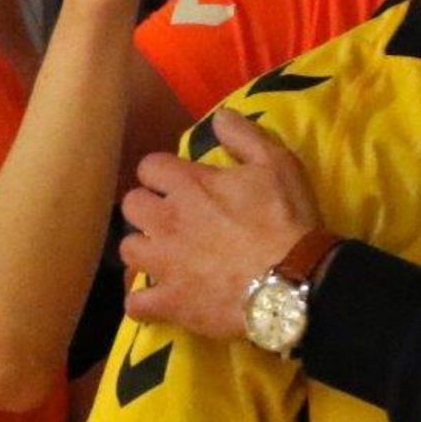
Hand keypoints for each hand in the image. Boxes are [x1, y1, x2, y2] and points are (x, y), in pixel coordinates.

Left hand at [120, 111, 323, 338]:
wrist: (292, 280)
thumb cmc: (286, 219)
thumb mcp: (277, 164)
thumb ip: (244, 136)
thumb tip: (219, 116)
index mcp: (188, 184)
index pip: (150, 166)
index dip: (163, 172)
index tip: (179, 181)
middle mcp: (166, 220)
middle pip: (131, 205)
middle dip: (147, 207)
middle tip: (170, 217)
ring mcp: (164, 263)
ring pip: (128, 250)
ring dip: (143, 249)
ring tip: (163, 255)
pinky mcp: (170, 302)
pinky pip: (136, 304)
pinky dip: (145, 302)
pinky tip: (157, 300)